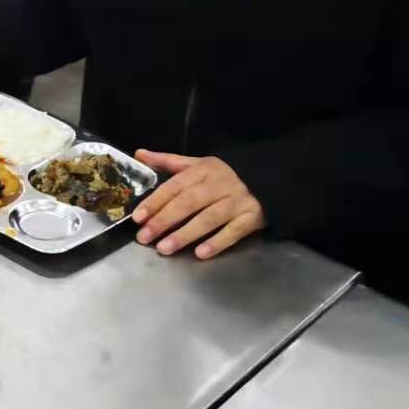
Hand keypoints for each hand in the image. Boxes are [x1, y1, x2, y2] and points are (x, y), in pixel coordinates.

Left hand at [132, 152, 265, 259]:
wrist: (270, 178)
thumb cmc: (226, 174)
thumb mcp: (198, 164)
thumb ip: (168, 161)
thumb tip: (139, 154)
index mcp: (203, 170)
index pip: (175, 185)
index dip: (156, 201)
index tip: (138, 217)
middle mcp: (219, 184)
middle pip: (189, 202)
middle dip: (164, 220)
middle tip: (144, 237)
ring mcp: (236, 201)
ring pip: (208, 218)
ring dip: (185, 234)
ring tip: (164, 248)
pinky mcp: (252, 217)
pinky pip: (234, 231)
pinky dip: (217, 242)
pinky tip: (200, 254)